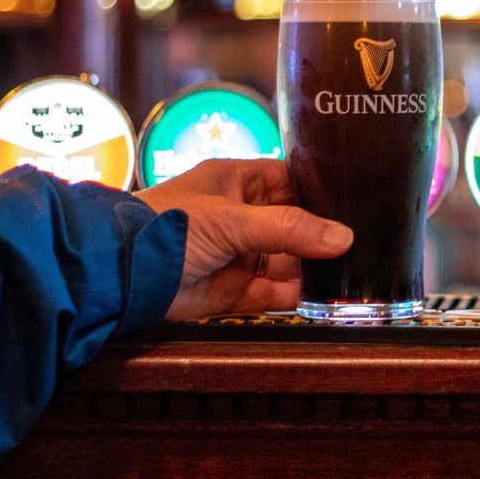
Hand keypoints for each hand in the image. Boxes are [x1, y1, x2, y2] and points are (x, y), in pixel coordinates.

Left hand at [134, 159, 352, 319]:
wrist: (120, 275)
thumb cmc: (169, 227)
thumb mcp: (234, 220)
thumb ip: (290, 229)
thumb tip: (344, 238)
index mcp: (239, 182)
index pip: (291, 181)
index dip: (320, 191)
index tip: (355, 204)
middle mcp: (242, 216)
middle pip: (294, 225)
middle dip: (321, 238)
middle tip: (359, 248)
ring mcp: (238, 254)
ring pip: (286, 261)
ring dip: (311, 270)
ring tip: (346, 277)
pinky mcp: (232, 290)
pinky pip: (271, 293)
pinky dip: (292, 297)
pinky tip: (317, 298)